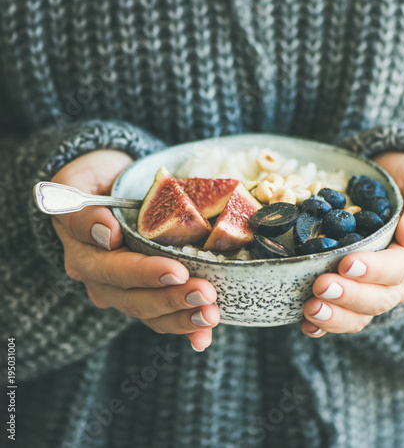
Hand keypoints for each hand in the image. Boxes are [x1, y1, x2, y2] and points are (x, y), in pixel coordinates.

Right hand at [51, 150, 219, 351]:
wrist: (109, 186)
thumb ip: (83, 209)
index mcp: (84, 253)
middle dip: (172, 299)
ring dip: (182, 318)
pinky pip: (163, 315)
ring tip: (211, 315)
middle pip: (135, 298)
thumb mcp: (78, 182)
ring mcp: (124, 289)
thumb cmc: (96, 179)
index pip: (113, 269)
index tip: (176, 271)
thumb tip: (106, 234)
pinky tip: (204, 337)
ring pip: (151, 313)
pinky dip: (184, 327)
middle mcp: (102, 278)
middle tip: (206, 294)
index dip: (144, 274)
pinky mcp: (146, 291)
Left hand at [301, 152, 403, 336]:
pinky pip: (342, 316)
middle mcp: (397, 278)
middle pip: (378, 298)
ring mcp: (372, 288)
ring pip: (360, 314)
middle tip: (320, 286)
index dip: (375, 270)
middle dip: (349, 295)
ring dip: (335, 315)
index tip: (348, 264)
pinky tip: (306, 325)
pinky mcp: (351, 291)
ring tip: (311, 308)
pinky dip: (324, 325)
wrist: (385, 182)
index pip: (400, 269)